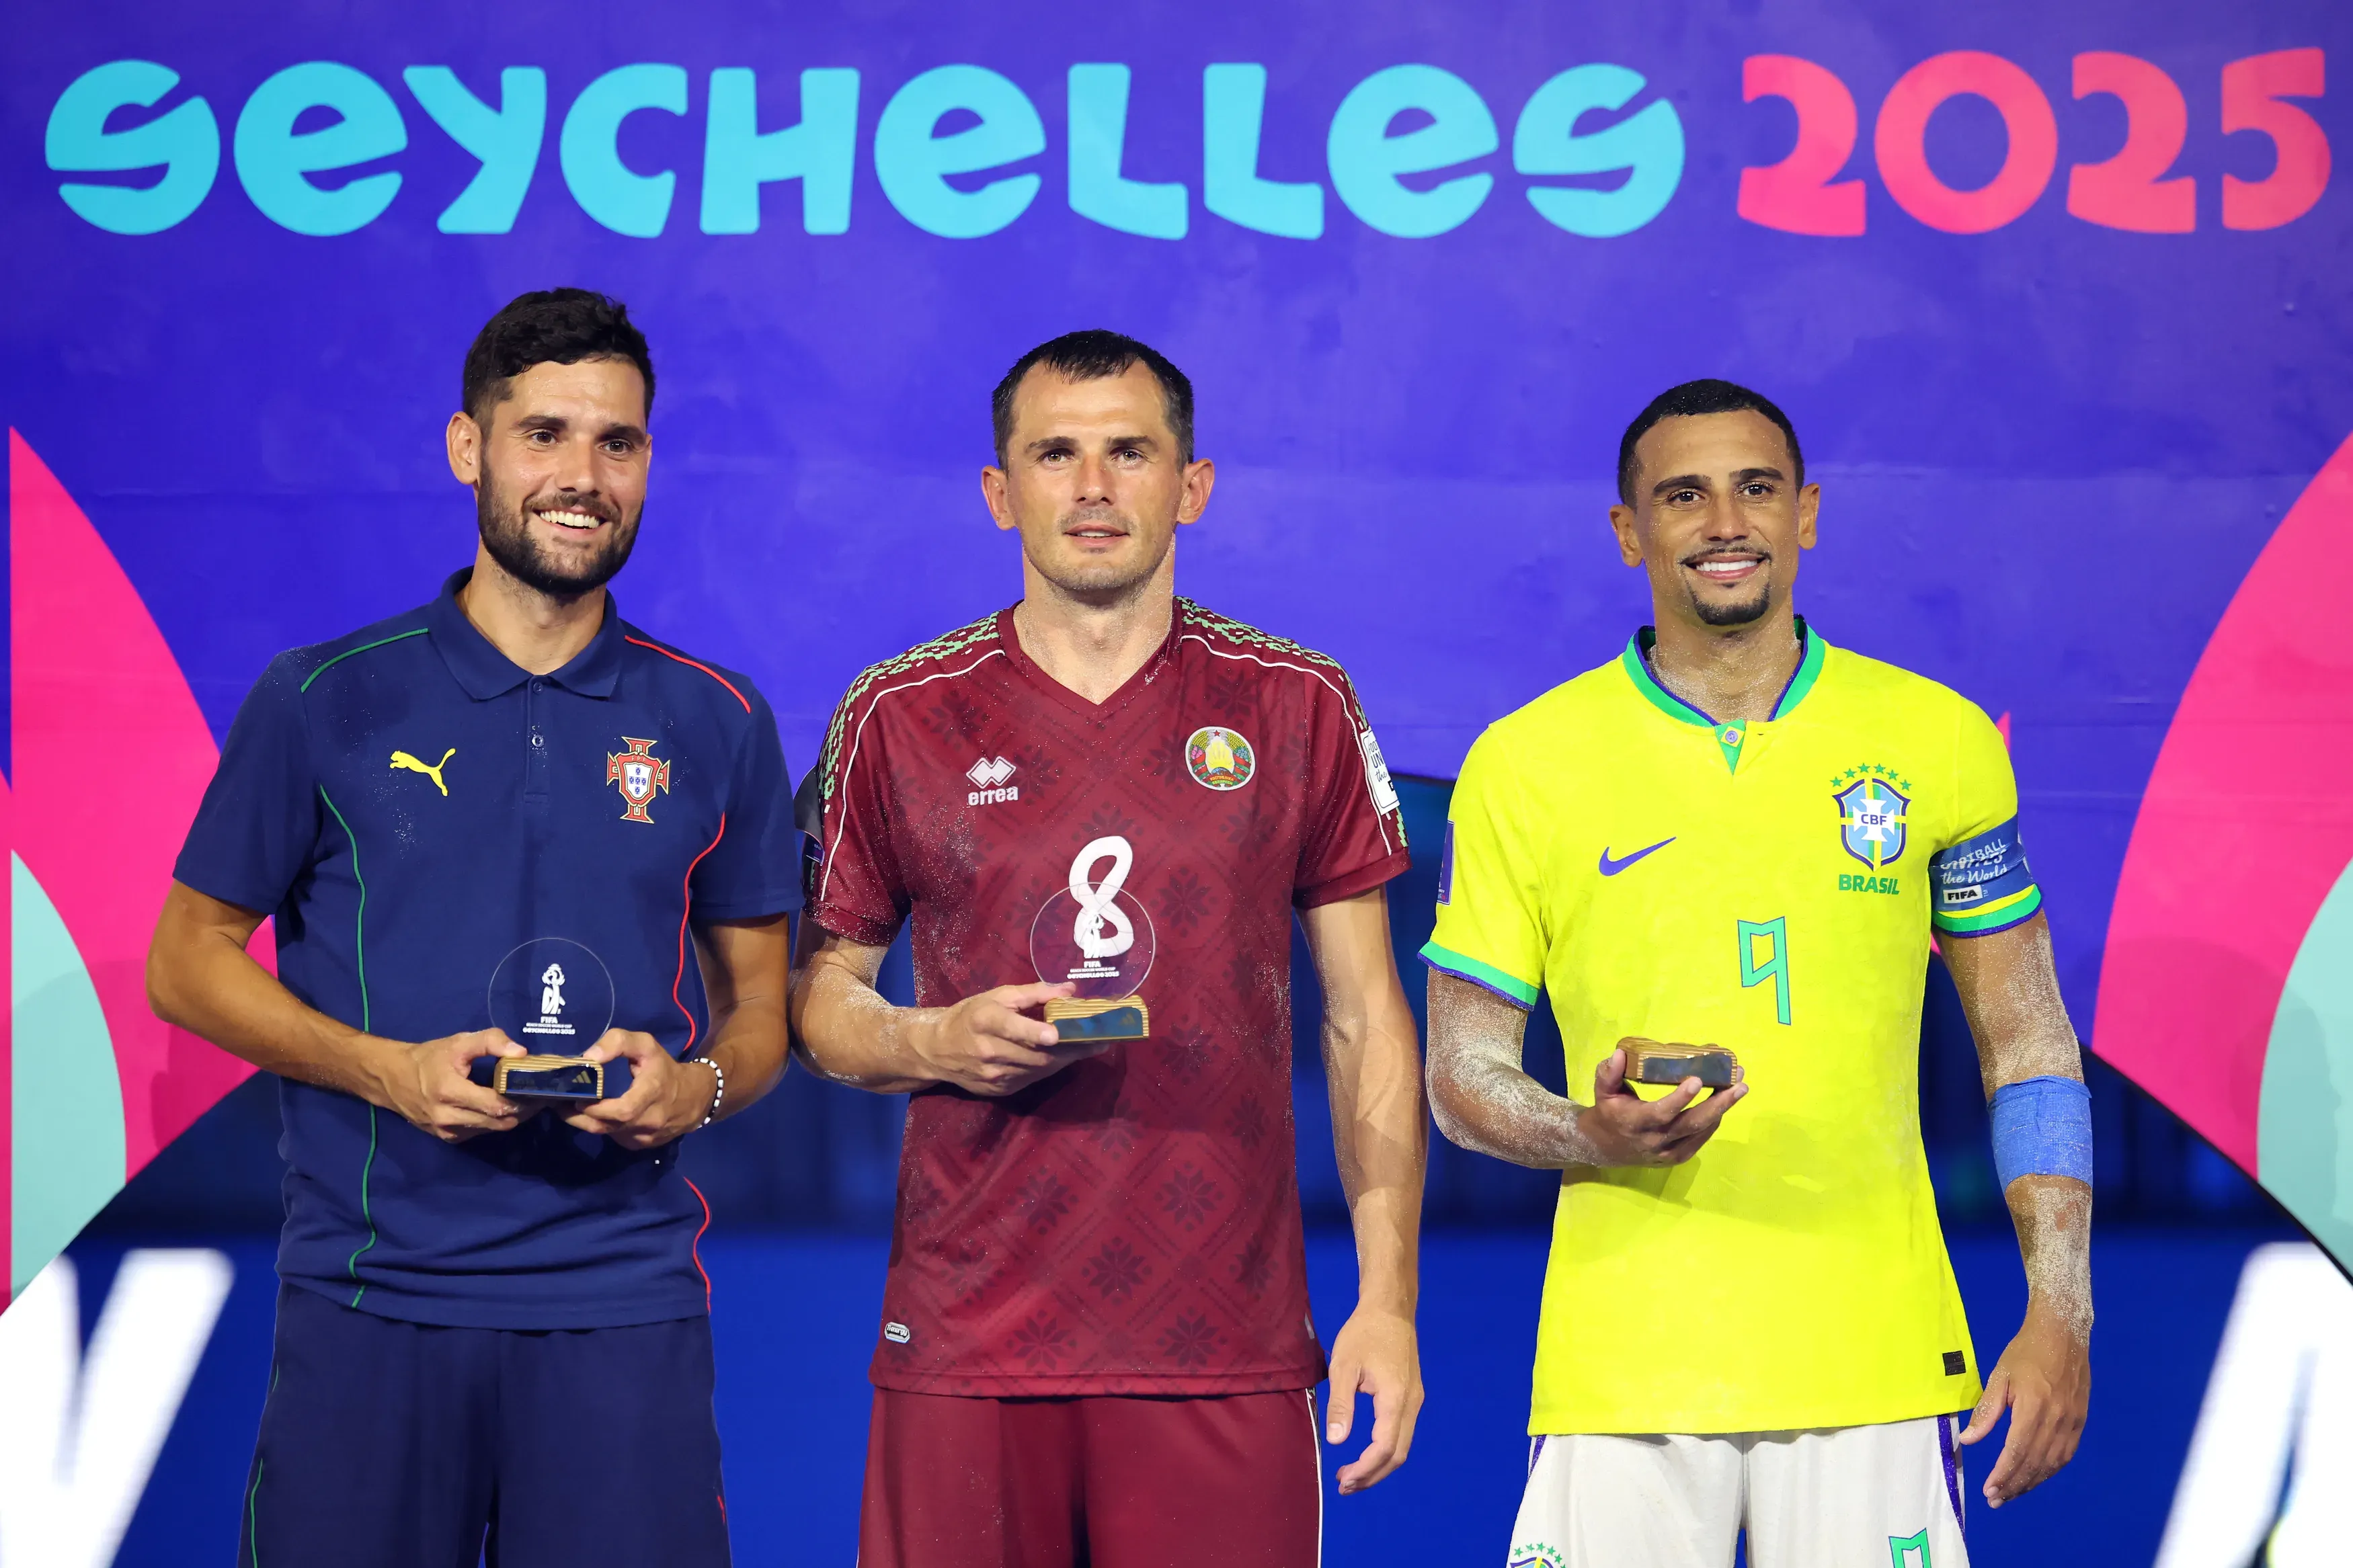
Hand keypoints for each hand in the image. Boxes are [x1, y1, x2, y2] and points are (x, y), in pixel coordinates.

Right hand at [371, 1028, 525, 1142]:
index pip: (495, 1104)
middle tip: (538, 1097)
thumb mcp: (458, 1042)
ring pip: (490, 1129)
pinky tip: (500, 1109)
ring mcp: (446, 1131)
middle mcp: (448, 1117)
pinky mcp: (446, 1138)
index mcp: (450, 1092)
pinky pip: (478, 1132)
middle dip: (521, 1111)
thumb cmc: (428, 1058)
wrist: (392, 1078)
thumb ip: (490, 1042)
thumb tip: (520, 1053)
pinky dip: (492, 1122)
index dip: (521, 1100)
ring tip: (524, 1102)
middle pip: (497, 1121)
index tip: (539, 1091)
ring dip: (509, 1118)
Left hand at [563, 1030, 712, 1148]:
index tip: (575, 1096)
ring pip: (608, 1135)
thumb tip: (588, 1057)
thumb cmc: (664, 1068)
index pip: (621, 1110)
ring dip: (587, 1123)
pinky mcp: (643, 1145)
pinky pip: (616, 1139)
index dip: (595, 1108)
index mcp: (652, 1093)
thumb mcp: (645, 1045)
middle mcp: (650, 1120)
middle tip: (562, 1104)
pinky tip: (597, 1116)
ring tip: (572, 1109)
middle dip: (579, 1117)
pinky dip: (604, 1128)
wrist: (695, 1097)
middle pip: (607, 1127)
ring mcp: (647, 1136)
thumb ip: (617, 1043)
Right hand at [909, 981, 1107, 1095]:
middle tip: (1099, 1038)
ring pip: (1038, 1069)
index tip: (1056, 1035)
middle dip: (1070, 1048)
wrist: (937, 1050)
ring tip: (1090, 1046)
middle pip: (1035, 1053)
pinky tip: (1064, 1057)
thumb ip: (1033, 992)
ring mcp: (994, 1075)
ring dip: (1065, 1058)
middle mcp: (988, 1050)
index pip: (1011, 1028)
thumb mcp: (997, 996)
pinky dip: (1050, 1067)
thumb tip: (1070, 990)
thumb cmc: (969, 1016)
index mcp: (985, 1020)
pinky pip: (1032, 1078)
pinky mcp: (999, 1090)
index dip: (1034, 1032)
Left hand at [1325, 1304, 1422, 1493]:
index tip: (1342, 1479)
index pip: (1384, 1448)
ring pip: (1401, 1446)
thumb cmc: (1364, 1333)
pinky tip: (1365, 1451)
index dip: (1365, 1469)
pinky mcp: (1411, 1396)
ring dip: (1378, 1465)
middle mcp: (1411, 1405)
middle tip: (1344, 1485)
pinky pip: (1401, 1433)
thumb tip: (1336, 1441)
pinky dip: (1384, 1450)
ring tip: (1351, 1474)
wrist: (1390, 1309)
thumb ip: (1341, 1404)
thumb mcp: (1344, 1366)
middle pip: (1397, 1454)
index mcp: (1395, 1399)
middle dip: (1372, 1475)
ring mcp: (1415, 1401)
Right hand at [1571, 1042, 1746, 1165]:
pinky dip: (1714, 1118)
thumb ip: (1609, 1072)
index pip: (1661, 1112)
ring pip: (1702, 1130)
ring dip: (1722, 1108)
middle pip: (1692, 1124)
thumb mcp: (1602, 1091)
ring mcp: (1670, 1152)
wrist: (1606, 1148)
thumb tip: (1620, 1053)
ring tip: (1739, 1087)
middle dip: (1719, 1103)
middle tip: (1739, 1084)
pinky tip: (1724, 1101)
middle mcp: (1656, 1140)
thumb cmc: (1608, 1112)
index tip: (1697, 1079)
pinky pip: (1702, 1137)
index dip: (1680, 1098)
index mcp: (1635, 1122)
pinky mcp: (1679, 1157)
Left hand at [1959, 1297, 2089, 1506]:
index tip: (1989, 1490)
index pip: (2017, 1451)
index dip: (2003, 1474)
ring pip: (2052, 1463)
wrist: (2063, 1335)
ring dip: (2032, 1482)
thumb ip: (1987, 1410)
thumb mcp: (2000, 1376)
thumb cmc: (2025, 1352)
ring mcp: (2072, 1422)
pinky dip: (2050, 1470)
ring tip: (2012, 1493)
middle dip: (2014, 1484)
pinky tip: (2036, 1477)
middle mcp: (2056, 1419)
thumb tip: (1968, 1438)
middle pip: (2034, 1462)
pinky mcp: (2081, 1422)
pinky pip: (2066, 1455)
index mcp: (2033, 1407)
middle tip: (1996, 1499)